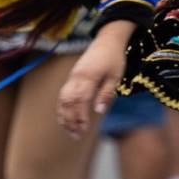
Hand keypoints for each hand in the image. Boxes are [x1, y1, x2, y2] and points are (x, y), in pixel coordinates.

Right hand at [57, 20, 133, 139]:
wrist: (106, 42)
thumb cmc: (114, 59)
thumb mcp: (116, 77)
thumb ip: (106, 93)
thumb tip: (98, 111)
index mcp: (88, 77)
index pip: (80, 100)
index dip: (80, 116)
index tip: (84, 130)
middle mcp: (76, 77)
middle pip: (67, 101)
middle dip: (70, 119)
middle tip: (76, 135)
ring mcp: (72, 77)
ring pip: (62, 98)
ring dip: (64, 115)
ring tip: (69, 130)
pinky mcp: (72, 78)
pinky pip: (63, 94)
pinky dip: (62, 107)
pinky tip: (65, 118)